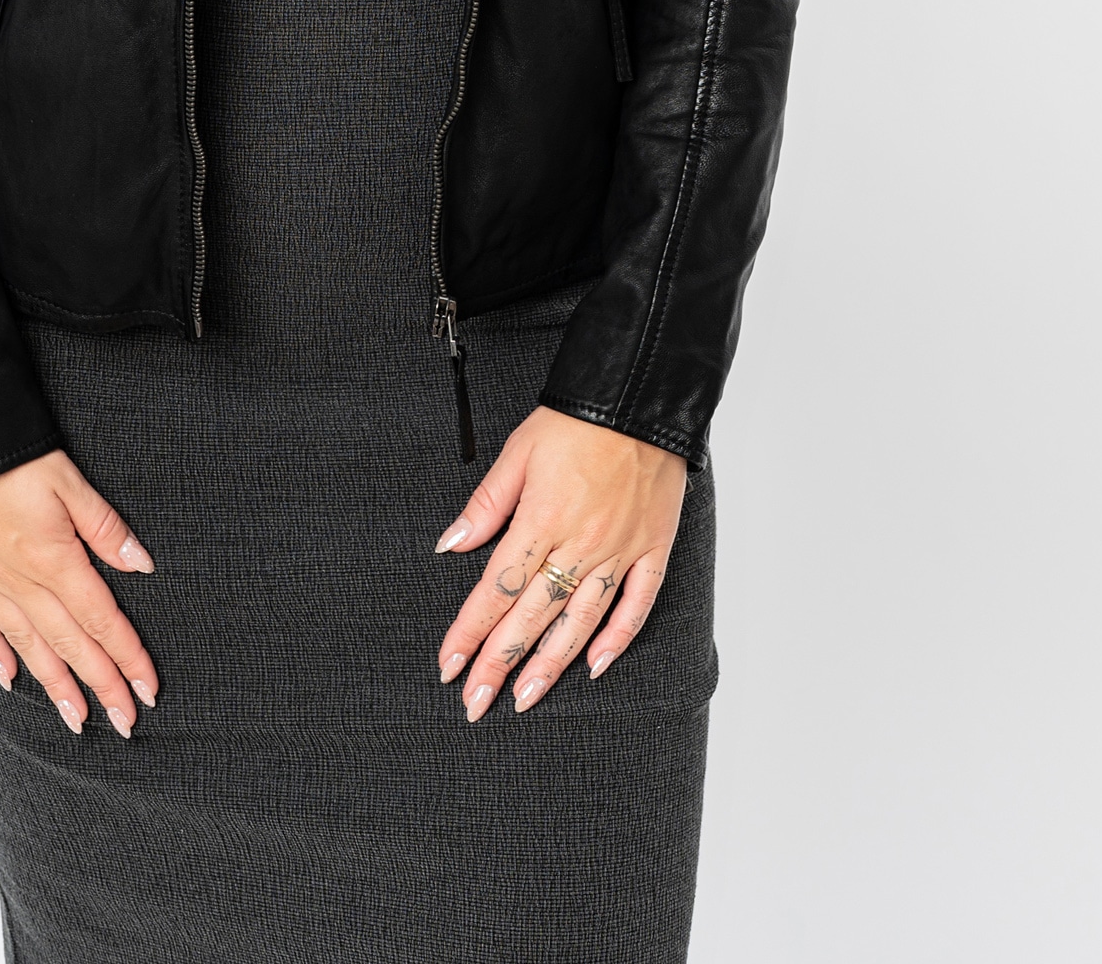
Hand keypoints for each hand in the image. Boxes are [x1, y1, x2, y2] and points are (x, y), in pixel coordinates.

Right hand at [0, 450, 158, 738]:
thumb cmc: (10, 454)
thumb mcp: (69, 480)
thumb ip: (105, 528)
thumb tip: (141, 565)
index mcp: (55, 561)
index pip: (101, 620)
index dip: (127, 658)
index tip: (147, 691)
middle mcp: (22, 583)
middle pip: (70, 644)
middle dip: (100, 685)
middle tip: (124, 723)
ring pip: (28, 645)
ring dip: (55, 684)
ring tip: (76, 718)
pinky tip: (10, 679)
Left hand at [434, 406, 686, 720]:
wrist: (639, 397)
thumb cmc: (577, 421)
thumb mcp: (518, 452)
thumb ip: (486, 505)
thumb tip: (449, 545)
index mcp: (541, 521)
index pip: (496, 589)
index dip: (469, 631)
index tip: (449, 665)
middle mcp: (579, 545)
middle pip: (531, 617)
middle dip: (498, 663)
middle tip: (476, 704)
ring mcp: (619, 552)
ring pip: (579, 622)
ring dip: (549, 665)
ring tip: (525, 698)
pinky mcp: (652, 550)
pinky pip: (635, 605)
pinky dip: (617, 639)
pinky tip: (595, 666)